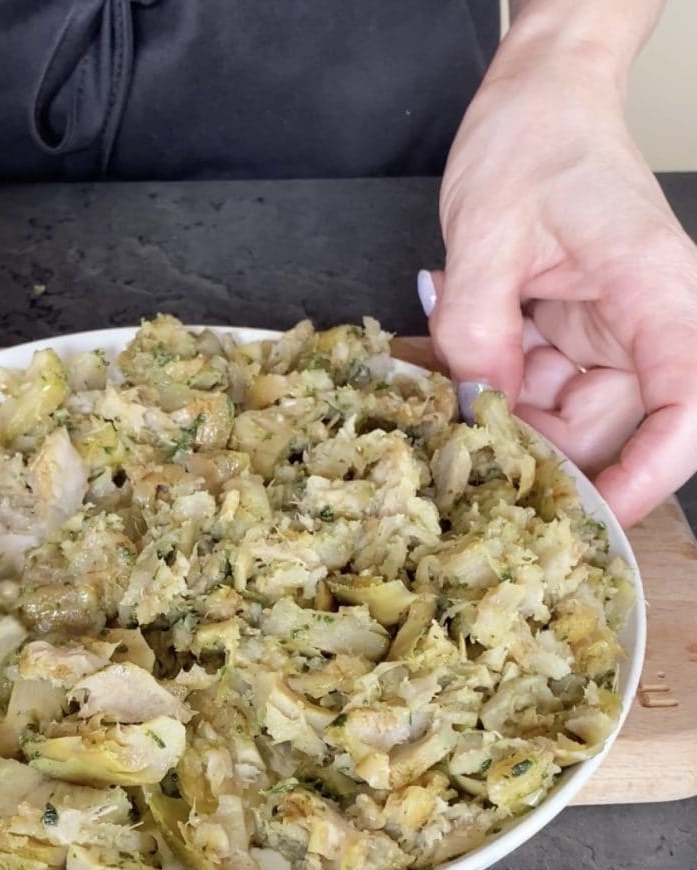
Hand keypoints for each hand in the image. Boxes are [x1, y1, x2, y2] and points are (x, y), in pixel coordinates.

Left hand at [421, 6, 696, 526]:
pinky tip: (460, 366)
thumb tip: (477, 411)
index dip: (651, 472)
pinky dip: (496, 390)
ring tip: (450, 386)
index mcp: (656, 294)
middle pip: (608, 426)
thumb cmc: (531, 142)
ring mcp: (607, 332)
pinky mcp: (571, 333)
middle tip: (463, 458)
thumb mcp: (488, 234)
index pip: (685, 402)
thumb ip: (479, 328)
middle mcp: (645, 322)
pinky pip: (537, 389)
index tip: (601, 516)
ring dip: (504, 417)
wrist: (535, 100)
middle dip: (535, 448)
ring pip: (563, 416)